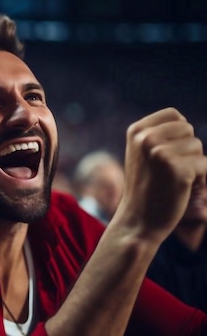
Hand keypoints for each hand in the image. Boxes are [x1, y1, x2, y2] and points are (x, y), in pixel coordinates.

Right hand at [115, 107, 206, 242]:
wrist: (138, 220)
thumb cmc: (146, 186)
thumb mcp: (143, 153)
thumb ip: (159, 134)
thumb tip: (185, 122)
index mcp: (136, 131)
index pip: (174, 115)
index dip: (178, 134)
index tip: (165, 156)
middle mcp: (146, 138)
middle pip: (187, 130)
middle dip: (186, 150)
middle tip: (167, 171)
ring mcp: (160, 152)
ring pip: (197, 147)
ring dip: (192, 164)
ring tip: (171, 180)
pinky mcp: (177, 169)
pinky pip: (205, 164)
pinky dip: (199, 178)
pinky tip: (180, 188)